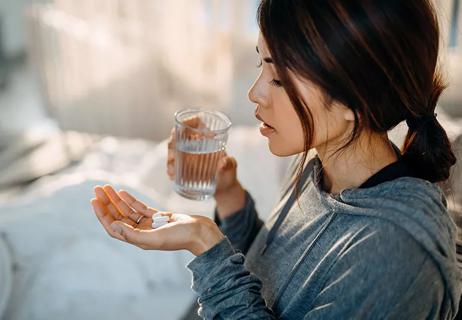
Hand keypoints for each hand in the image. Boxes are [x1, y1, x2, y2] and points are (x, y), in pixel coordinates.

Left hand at [90, 184, 224, 255]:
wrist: (200, 232)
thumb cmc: (181, 237)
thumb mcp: (155, 238)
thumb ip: (133, 234)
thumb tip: (113, 225)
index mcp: (138, 239)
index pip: (114, 227)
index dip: (102, 215)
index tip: (94, 201)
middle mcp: (141, 232)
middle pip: (118, 216)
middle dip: (107, 203)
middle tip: (97, 188)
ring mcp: (149, 224)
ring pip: (128, 210)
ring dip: (116, 199)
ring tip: (106, 187)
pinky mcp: (158, 217)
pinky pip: (140, 207)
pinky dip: (131, 199)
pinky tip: (123, 191)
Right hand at [166, 116, 241, 195]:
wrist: (223, 188)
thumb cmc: (229, 173)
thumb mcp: (231, 168)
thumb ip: (230, 164)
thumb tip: (223, 163)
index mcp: (208, 137)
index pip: (197, 121)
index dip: (189, 121)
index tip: (183, 128)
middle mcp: (196, 143)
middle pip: (179, 134)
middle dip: (173, 142)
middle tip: (174, 157)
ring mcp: (187, 154)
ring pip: (173, 148)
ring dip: (170, 157)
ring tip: (173, 170)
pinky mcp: (183, 165)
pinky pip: (173, 163)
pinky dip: (171, 168)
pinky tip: (172, 175)